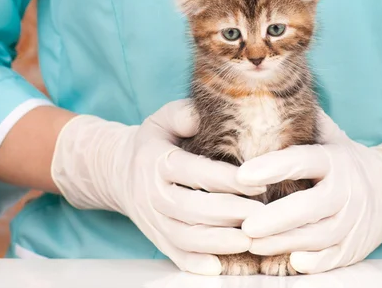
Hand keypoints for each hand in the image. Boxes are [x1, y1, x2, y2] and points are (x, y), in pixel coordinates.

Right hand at [51, 99, 264, 274]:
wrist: (120, 171)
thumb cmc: (155, 142)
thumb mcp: (163, 119)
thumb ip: (183, 114)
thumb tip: (201, 117)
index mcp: (157, 161)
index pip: (195, 172)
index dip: (227, 179)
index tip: (258, 182)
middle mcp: (153, 193)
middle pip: (191, 209)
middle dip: (229, 213)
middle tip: (261, 214)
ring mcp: (154, 220)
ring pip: (185, 237)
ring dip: (218, 242)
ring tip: (249, 239)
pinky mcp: (157, 238)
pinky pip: (175, 255)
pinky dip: (196, 264)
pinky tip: (220, 266)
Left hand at [237, 110, 381, 273]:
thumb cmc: (347, 162)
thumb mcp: (332, 137)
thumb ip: (305, 122)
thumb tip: (267, 94)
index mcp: (335, 160)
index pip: (301, 161)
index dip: (272, 167)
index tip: (241, 174)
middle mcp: (346, 190)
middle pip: (311, 206)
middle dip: (276, 218)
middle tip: (245, 224)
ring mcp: (353, 221)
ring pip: (318, 236)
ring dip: (284, 242)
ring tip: (252, 242)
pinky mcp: (355, 246)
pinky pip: (333, 258)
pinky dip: (313, 262)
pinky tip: (290, 261)